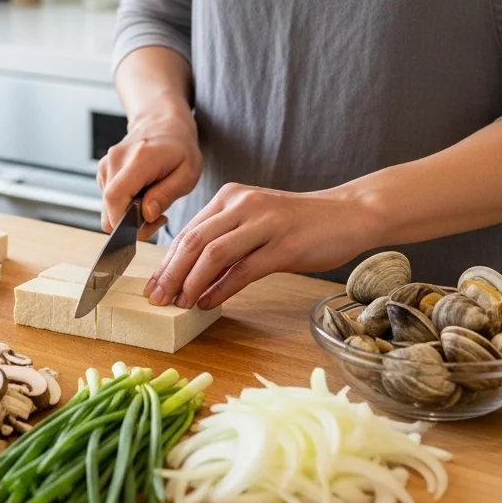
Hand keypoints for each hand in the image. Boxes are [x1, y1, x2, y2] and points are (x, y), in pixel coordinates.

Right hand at [96, 108, 201, 240]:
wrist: (162, 124)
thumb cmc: (179, 149)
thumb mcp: (187, 173)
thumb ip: (166, 195)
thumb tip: (145, 215)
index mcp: (139, 159)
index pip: (115, 197)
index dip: (123, 222)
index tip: (145, 227)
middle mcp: (116, 161)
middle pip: (109, 207)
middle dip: (130, 224)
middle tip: (157, 218)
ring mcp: (106, 166)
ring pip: (107, 208)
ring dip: (128, 215)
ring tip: (152, 204)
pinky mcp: (103, 172)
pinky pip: (109, 201)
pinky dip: (124, 206)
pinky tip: (142, 197)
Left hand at [146, 183, 382, 309]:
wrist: (348, 214)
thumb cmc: (300, 224)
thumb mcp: (255, 224)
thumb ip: (226, 243)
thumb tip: (192, 278)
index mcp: (230, 198)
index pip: (188, 231)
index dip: (166, 261)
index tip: (153, 286)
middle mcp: (243, 205)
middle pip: (193, 242)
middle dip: (170, 274)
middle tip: (156, 299)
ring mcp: (264, 224)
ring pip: (213, 254)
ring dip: (191, 283)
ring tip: (179, 304)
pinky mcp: (284, 245)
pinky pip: (243, 270)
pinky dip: (221, 289)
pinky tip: (208, 303)